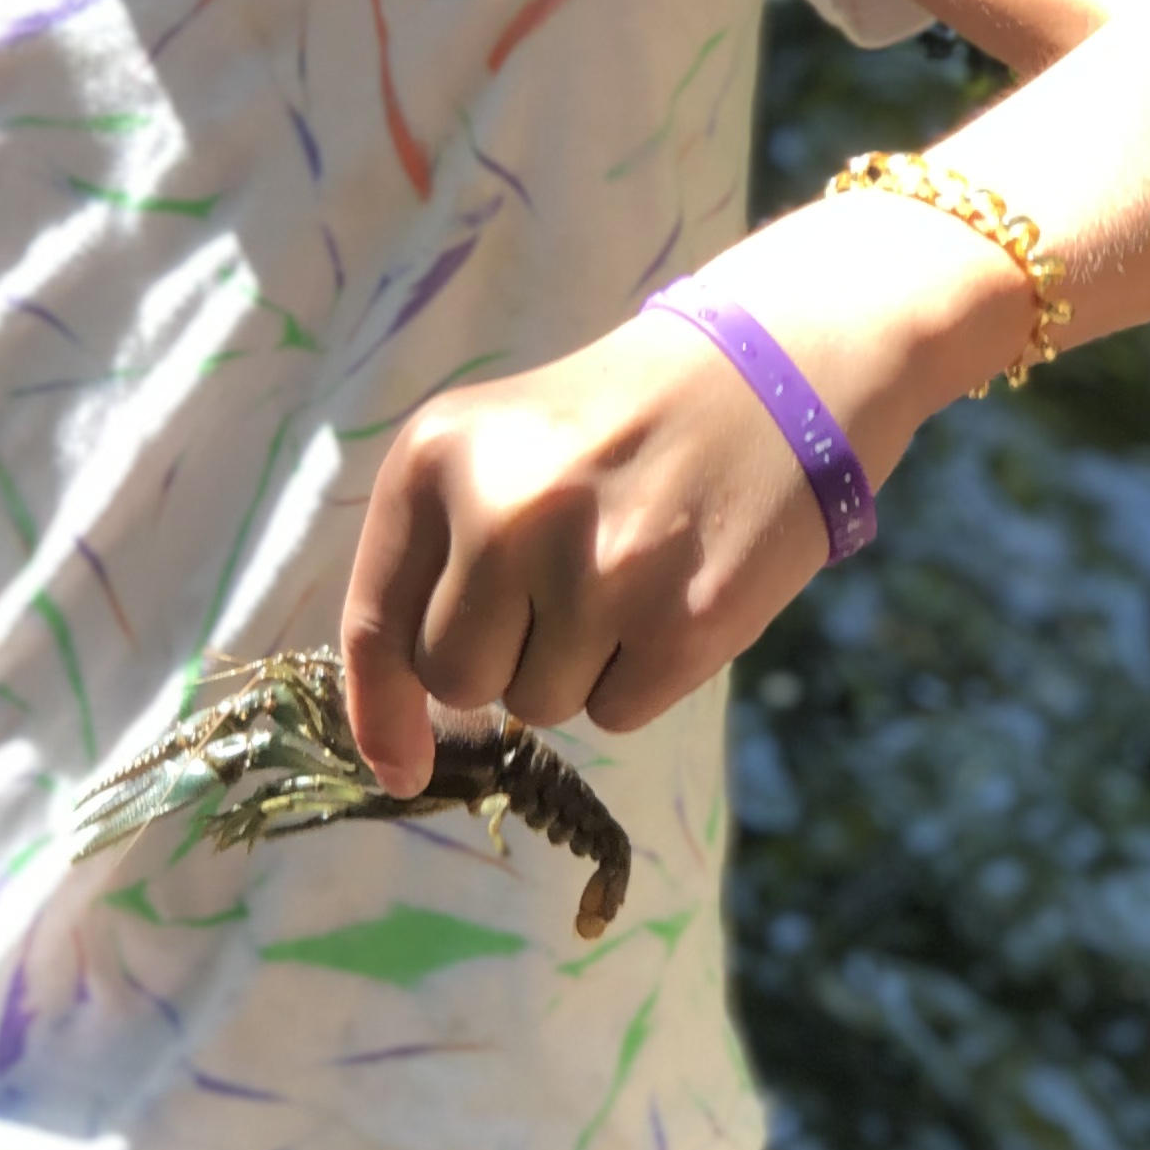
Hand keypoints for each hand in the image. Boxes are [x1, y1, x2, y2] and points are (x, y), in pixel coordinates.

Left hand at [341, 314, 833, 792]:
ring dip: (579, 664)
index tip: (402, 768)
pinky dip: (643, 676)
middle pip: (458, 680)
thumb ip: (433, 564)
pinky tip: (672, 596)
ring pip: (539, 705)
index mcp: (436, 458)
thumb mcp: (495, 451)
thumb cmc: (614, 429)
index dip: (382, 713)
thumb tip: (396, 747)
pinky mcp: (680, 624)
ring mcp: (595, 572)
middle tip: (567, 581)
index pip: (377, 624)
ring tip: (628, 574)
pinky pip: (617, 714)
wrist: (772, 380)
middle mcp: (503, 514)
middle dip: (504, 657)